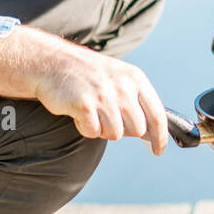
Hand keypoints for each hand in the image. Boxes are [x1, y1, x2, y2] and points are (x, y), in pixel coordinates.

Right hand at [34, 49, 168, 155]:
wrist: (53, 62)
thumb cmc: (89, 75)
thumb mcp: (120, 80)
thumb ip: (138, 103)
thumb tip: (151, 134)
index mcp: (136, 79)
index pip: (156, 115)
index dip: (159, 137)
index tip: (158, 151)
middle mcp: (123, 86)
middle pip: (136, 129)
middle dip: (123, 129)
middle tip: (106, 117)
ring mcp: (104, 95)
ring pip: (115, 134)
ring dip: (102, 129)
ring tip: (92, 111)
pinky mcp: (84, 104)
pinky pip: (93, 132)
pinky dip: (85, 128)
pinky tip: (79, 112)